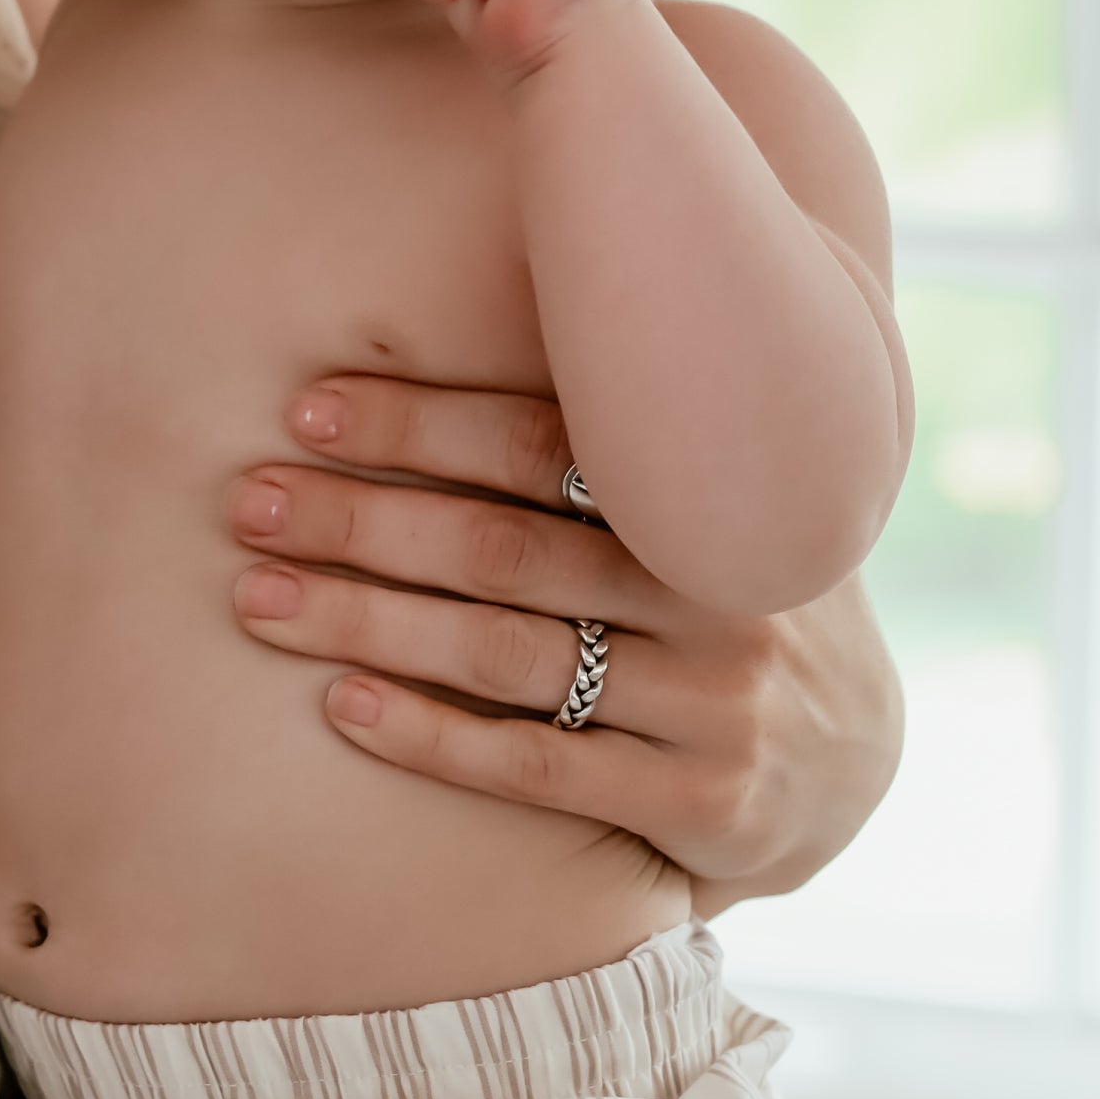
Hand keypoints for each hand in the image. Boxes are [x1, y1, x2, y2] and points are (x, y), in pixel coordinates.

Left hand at [229, 373, 903, 907]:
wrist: (852, 766)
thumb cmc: (726, 599)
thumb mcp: (708, 502)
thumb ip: (619, 436)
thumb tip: (497, 296)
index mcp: (706, 496)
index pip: (541, 443)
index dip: (421, 421)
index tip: (308, 409)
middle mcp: (717, 590)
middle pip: (503, 548)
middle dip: (362, 519)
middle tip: (247, 502)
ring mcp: (714, 701)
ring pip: (504, 655)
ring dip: (367, 623)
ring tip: (258, 599)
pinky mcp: (700, 802)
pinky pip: (537, 768)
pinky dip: (431, 736)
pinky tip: (340, 708)